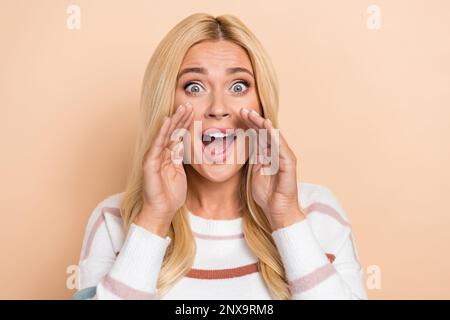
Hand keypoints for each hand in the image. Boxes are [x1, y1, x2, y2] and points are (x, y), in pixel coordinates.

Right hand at [136, 102, 193, 236]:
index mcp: (168, 155)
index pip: (177, 135)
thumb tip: (183, 144)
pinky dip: (162, 132)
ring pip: (165, 134)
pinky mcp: (150, 163)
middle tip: (189, 104)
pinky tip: (167, 121)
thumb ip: (179, 158)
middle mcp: (160, 153)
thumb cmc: (170, 195)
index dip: (185, 123)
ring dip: (174, 120)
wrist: (161, 211)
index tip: (193, 111)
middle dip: (181, 117)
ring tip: (182, 108)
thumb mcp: (180, 172)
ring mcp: (154, 157)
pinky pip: (157, 145)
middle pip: (172, 131)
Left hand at [240, 107, 304, 230]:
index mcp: (267, 154)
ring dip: (263, 124)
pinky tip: (268, 127)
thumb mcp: (254, 172)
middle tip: (242, 109)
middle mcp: (277, 152)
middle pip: (265, 132)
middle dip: (254, 120)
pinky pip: (282, 147)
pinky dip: (275, 137)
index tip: (237, 114)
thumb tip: (241, 148)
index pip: (257, 134)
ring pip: (273, 136)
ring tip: (253, 115)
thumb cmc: (267, 194)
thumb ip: (252, 158)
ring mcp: (284, 157)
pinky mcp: (289, 164)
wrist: (278, 211)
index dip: (248, 124)